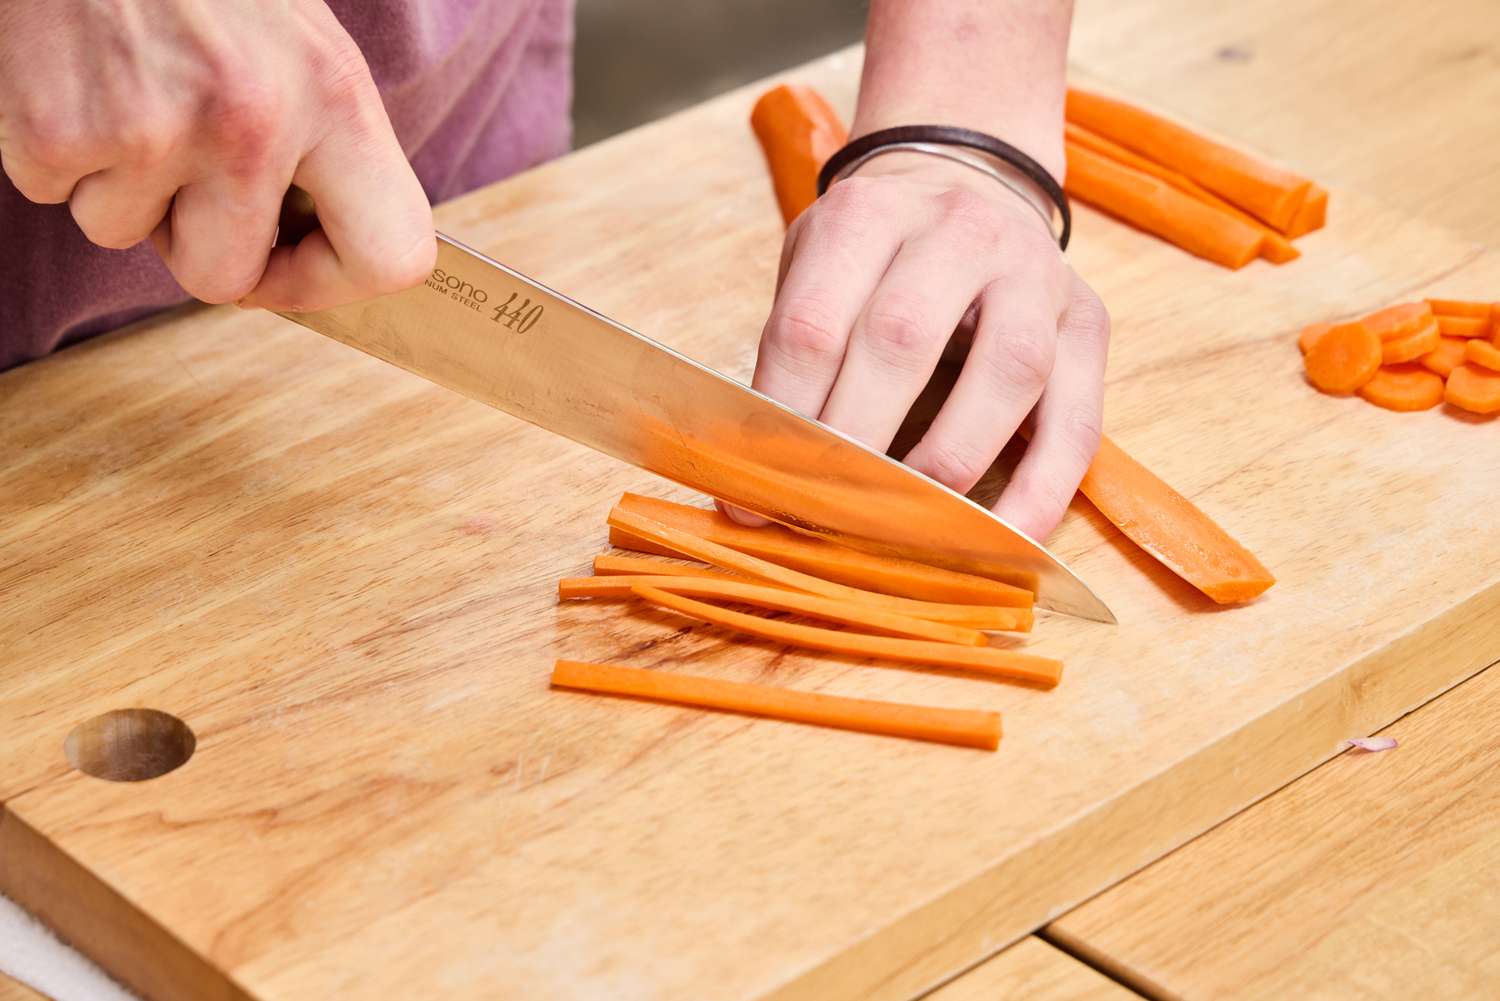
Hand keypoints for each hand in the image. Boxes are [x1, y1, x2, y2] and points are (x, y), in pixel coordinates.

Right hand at [0, 0, 434, 310]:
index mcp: (337, 98)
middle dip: (195, 244)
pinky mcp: (56, 130)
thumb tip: (320, 256)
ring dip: (120, 187)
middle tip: (183, 173)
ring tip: (127, 95)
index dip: (333, 282)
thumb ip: (326, 150)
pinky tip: (80, 83)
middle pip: (226, 279)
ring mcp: (151, 129)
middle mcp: (254, 120)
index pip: (391, 256)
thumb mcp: (307, 49)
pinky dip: (59, 154)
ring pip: (125, 236)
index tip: (291, 263)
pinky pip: (55, 194)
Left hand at [750, 153, 1108, 539]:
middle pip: (901, 341)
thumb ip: (793, 348)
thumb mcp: (818, 263)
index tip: (754, 486)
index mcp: (870, 213)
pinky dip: (1041, 490)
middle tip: (822, 511)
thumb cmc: (878, 250)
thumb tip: (754, 466)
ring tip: (907, 521)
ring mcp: (1035, 274)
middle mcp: (959, 231)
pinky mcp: (1088, 323)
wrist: (973, 182)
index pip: (813, 324)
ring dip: (950, 461)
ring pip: (1007, 372)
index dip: (780, 415)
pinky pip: (1076, 420)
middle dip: (855, 443)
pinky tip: (1007, 540)